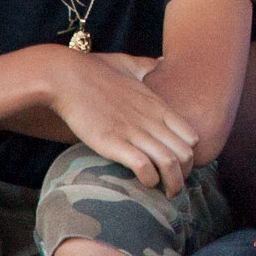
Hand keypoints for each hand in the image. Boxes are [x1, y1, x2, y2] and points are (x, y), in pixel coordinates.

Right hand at [40, 44, 197, 194]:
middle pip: (186, 155)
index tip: (178, 166)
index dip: (189, 155)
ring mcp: (133, 131)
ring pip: (170, 163)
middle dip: (185, 175)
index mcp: (157, 105)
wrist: (64, 76)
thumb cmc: (92, 69)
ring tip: (166, 193)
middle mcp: (150, 120)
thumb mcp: (127, 63)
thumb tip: (160, 62)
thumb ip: (147, 66)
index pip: (191, 136)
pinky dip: (149, 179)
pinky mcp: (113, 142)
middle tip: (174, 185)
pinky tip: (144, 182)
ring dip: (172, 184)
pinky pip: (144, 166)